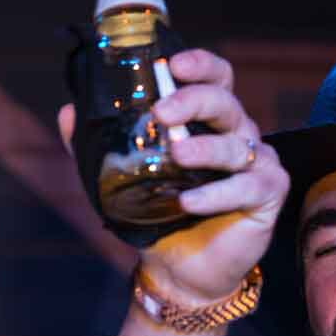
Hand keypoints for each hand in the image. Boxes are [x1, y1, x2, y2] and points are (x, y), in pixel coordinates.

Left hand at [56, 50, 288, 303]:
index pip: (215, 81)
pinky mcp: (267, 194)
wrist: (178, 269)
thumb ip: (95, 146)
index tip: (172, 66)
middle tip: (162, 111)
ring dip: (205, 149)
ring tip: (176, 155)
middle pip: (225, 104)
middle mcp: (236, 135)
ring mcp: (256, 163)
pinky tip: (189, 201)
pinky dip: (217, 193)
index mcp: (207, 123)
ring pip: (236, 146)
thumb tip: (68, 112)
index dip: (200, 66)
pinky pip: (247, 187)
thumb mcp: (119, 178)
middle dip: (194, 101)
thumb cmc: (156, 215)